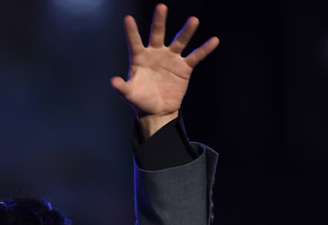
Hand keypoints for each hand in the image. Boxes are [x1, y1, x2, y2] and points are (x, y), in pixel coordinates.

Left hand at [111, 4, 217, 137]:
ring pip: (179, 41)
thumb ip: (122, 88)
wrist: (157, 111)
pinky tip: (214, 41)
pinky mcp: (184, 68)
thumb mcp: (130, 94)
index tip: (127, 18)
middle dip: (159, 21)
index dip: (131, 31)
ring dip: (186, 31)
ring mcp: (171, 59)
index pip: (135, 42)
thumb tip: (113, 82)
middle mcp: (156, 54)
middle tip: (161, 6)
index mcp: (140, 58)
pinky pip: (196, 56)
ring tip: (194, 20)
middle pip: (158, 34)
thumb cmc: (141, 101)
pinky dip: (205, 49)